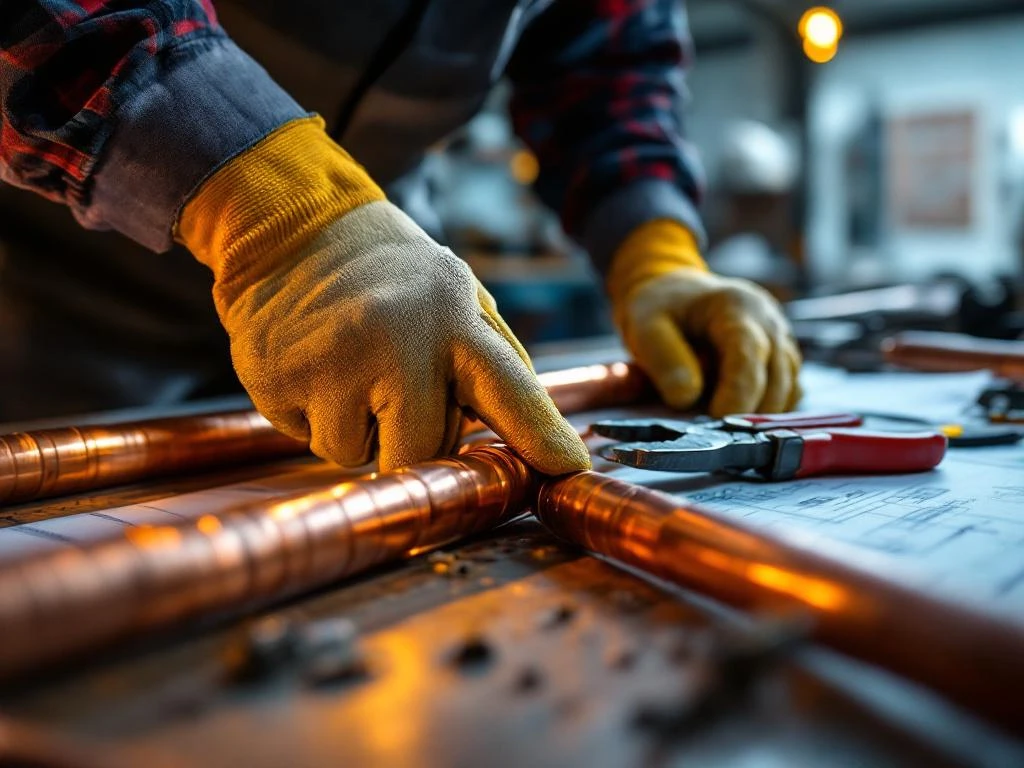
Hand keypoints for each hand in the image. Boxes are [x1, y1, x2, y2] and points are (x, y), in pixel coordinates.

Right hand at [178, 118, 588, 473]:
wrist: (288, 229)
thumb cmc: (387, 273)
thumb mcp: (453, 292)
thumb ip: (488, 358)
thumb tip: (529, 433)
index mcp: (450, 315)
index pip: (508, 387)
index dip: (540, 434)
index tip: (570, 467)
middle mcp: (393, 339)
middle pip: (421, 452)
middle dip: (414, 441)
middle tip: (396, 394)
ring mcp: (330, 363)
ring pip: (356, 455)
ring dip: (358, 430)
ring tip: (348, 368)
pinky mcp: (276, 381)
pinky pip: (309, 440)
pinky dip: (315, 417)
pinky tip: (315, 367)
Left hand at [608, 221, 801, 414]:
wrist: (678, 297)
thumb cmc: (662, 311)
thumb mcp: (646, 326)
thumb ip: (663, 360)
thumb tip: (686, 398)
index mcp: (735, 306)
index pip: (748, 351)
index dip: (738, 389)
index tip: (718, 418)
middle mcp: (769, 322)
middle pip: (776, 376)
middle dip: (749, 410)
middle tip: (714, 432)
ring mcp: (781, 342)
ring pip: (788, 390)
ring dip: (759, 414)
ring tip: (720, 424)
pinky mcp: (783, 362)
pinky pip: (788, 395)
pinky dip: (767, 410)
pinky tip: (736, 413)